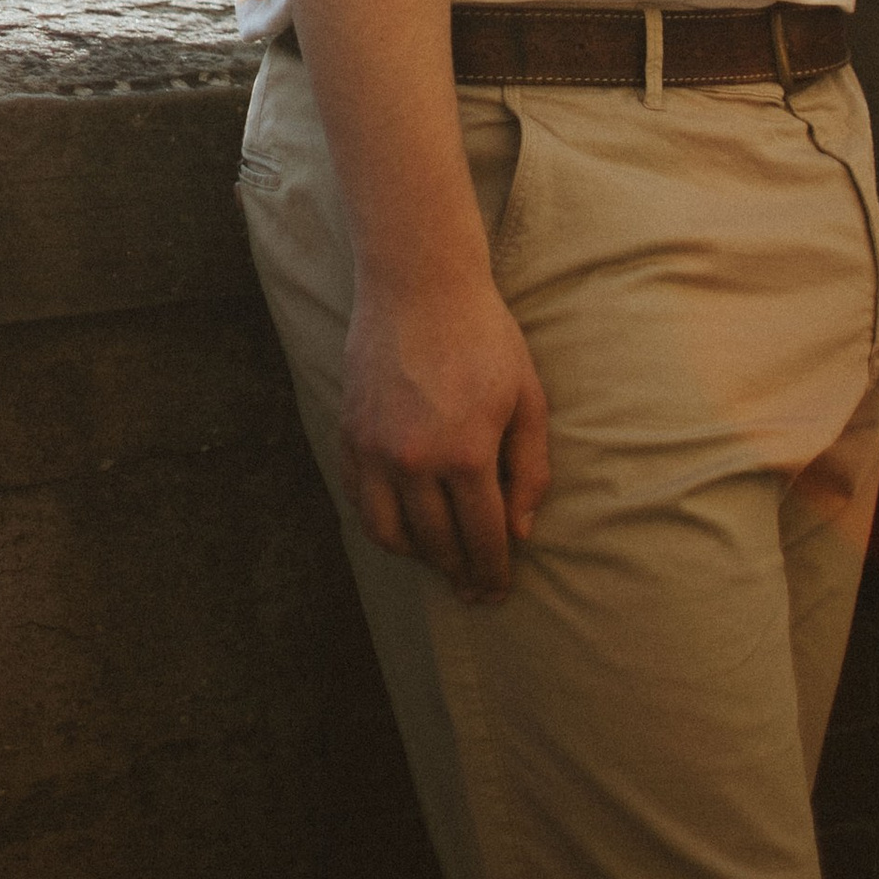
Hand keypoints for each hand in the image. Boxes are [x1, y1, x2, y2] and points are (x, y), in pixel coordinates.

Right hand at [341, 261, 552, 600]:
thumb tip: (520, 532)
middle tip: (472, 587)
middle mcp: (414, 462)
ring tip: (439, 557)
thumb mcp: (528, 396)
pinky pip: (359, 503)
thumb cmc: (485, 337)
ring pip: (389, 536)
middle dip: (458, 572)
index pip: (482, 538)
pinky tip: (403, 523)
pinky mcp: (348, 436)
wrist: (418, 285)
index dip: (493, 572)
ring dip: (417, 556)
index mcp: (467, 453)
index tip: (498, 592)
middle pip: (435, 545)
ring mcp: (373, 452)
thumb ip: (530, 468)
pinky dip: (381, 524)